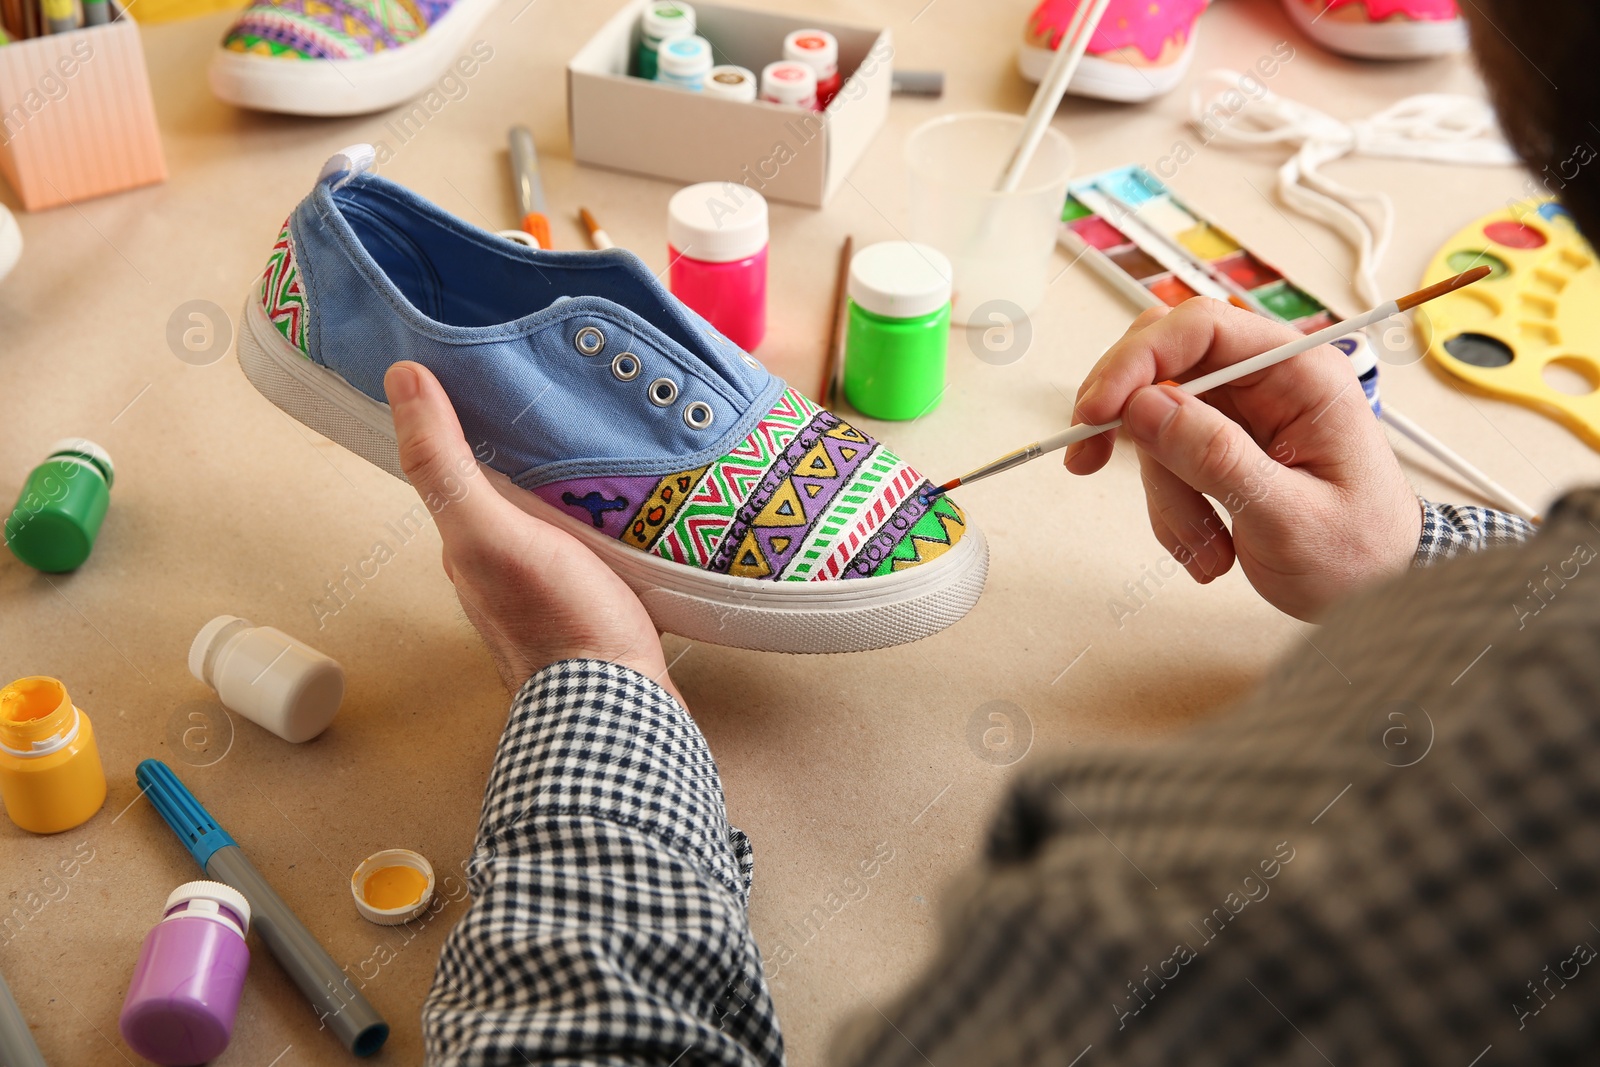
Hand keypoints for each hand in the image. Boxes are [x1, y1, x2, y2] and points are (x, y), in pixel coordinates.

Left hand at [385, 362, 679, 698]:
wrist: (625, 703)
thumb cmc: (559, 621)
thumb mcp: (492, 533)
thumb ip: (446, 464)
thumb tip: (401, 377)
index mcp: (468, 544)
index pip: (461, 466)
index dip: (471, 418)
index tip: (494, 368)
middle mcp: (498, 564)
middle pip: (507, 488)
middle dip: (529, 448)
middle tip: (565, 398)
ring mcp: (548, 584)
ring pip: (550, 514)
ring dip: (569, 482)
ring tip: (604, 438)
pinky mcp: (595, 596)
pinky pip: (589, 539)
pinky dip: (599, 513)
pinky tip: (626, 497)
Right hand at [1064, 299, 1420, 620]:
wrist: (1383, 591)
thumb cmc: (1361, 555)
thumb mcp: (1289, 516)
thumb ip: (1218, 457)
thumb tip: (1147, 406)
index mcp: (1301, 374)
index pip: (1200, 328)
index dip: (1136, 360)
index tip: (1095, 410)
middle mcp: (1269, 381)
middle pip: (1164, 364)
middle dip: (1125, 418)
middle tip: (1089, 459)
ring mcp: (1244, 414)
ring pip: (1156, 423)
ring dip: (1164, 492)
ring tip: (1206, 544)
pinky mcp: (1223, 445)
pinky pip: (1165, 461)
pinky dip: (1170, 508)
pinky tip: (1208, 544)